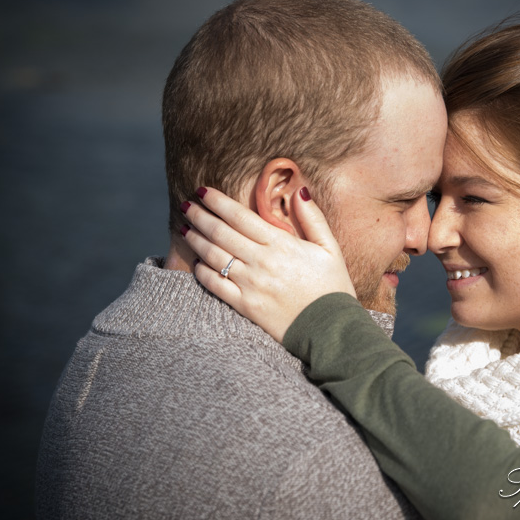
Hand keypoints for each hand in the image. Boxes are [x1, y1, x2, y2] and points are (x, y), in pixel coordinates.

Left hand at [181, 187, 355, 341]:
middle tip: (186, 205)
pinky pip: (216, 286)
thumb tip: (300, 190)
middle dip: (200, 216)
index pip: (240, 216)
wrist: (332, 330)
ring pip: (214, 257)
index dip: (218, 201)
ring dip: (196, 240)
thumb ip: (313, 218)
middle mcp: (261, 262)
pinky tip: (197, 264)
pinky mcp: (246, 306)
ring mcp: (251, 285)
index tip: (203, 190)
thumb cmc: (333, 288)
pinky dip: (203, 273)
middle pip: (221, 233)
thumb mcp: (331, 248)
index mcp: (281, 245)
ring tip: (186, 228)